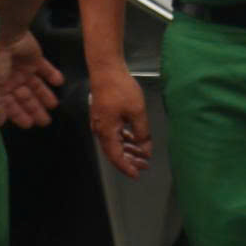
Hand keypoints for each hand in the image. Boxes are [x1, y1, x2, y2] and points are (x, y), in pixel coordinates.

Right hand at [0, 34, 64, 128]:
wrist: (4, 37)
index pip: (10, 105)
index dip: (19, 114)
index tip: (29, 125)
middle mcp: (11, 80)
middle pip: (25, 98)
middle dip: (34, 109)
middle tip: (45, 122)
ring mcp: (23, 69)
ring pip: (36, 86)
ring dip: (45, 96)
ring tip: (54, 106)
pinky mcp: (35, 59)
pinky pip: (46, 69)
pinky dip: (53, 75)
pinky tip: (60, 83)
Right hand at [89, 62, 151, 178]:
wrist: (106, 71)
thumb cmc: (121, 90)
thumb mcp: (137, 112)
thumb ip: (142, 132)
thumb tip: (145, 148)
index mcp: (106, 132)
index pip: (115, 157)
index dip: (126, 167)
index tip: (137, 174)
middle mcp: (100, 130)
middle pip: (115, 152)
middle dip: (130, 160)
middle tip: (145, 165)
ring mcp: (101, 123)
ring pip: (115, 142)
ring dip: (129, 149)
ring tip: (143, 155)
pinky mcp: (104, 116)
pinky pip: (114, 133)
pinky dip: (125, 139)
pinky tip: (135, 140)